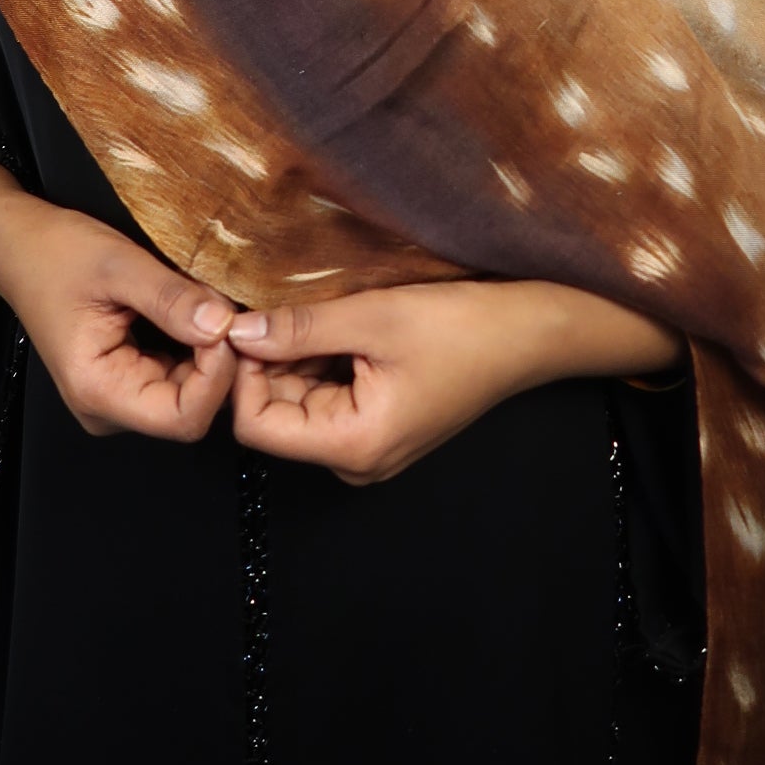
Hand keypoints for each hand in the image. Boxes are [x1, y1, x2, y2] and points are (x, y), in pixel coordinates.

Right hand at [0, 164, 237, 440]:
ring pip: (190, 394)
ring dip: (211, 355)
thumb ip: (170, 299)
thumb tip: (223, 325)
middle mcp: (108, 408)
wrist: (19, 247)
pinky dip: (198, 349)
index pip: (183, 418)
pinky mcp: (129, 379)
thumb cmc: (56, 254)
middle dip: (220, 364)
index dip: (217, 378)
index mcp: (98, 391)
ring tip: (214, 307)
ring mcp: (118, 397)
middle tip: (231, 311)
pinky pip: (178, 377)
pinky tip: (200, 314)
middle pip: (190, 410)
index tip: (227, 325)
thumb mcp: (119, 265)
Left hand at [228, 277, 681, 484]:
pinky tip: (341, 323)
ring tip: (319, 310)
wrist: (529, 333)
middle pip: (277, 413)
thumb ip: (298, 329)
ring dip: (297, 355)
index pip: (256, 425)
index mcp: (352, 446)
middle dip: (271, 360)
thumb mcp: (373, 318)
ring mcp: (369, 446)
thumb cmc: (461, 327)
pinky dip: (322, 358)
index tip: (248, 321)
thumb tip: (236, 333)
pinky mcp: (380, 425)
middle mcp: (357, 461)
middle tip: (280, 303)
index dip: (244, 373)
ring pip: (300, 399)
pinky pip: (328, 395)